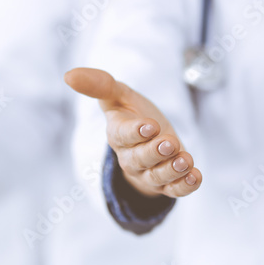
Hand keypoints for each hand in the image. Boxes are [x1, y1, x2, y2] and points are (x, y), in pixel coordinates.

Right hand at [65, 68, 200, 197]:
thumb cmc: (133, 114)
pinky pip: (173, 190)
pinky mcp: (166, 184)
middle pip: (140, 159)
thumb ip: (99, 85)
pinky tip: (195, 177)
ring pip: (157, 177)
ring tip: (185, 160)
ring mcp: (148, 173)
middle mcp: (130, 157)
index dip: (135, 132)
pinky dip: (184, 186)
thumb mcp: (118, 96)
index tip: (150, 125)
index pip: (122, 135)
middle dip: (155, 153)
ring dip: (172, 170)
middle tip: (169, 143)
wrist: (150, 139)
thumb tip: (68, 75)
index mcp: (117, 134)